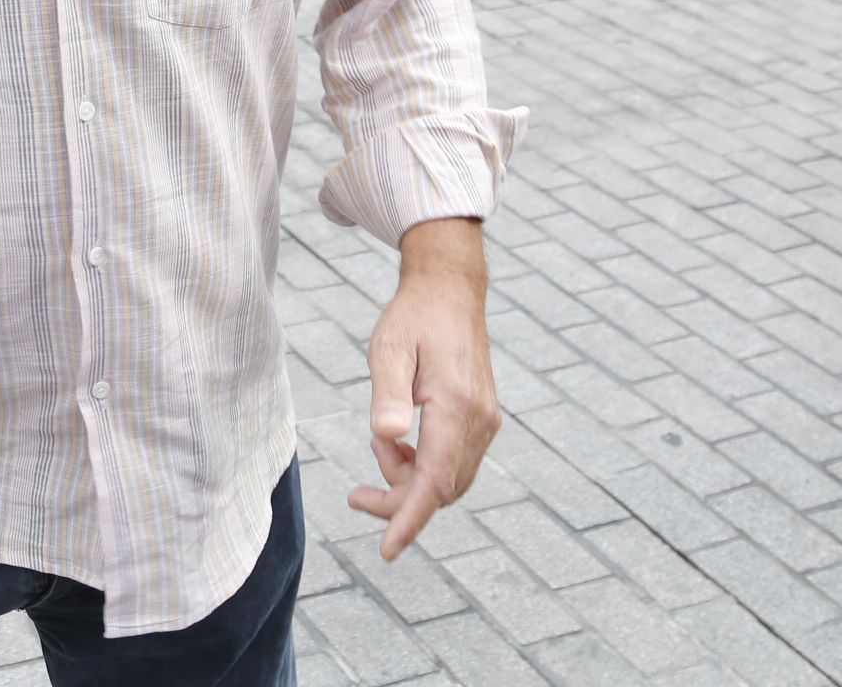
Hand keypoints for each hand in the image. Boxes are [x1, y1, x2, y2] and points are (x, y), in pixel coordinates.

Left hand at [352, 220, 498, 561]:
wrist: (450, 290)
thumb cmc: (413, 318)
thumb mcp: (387, 349)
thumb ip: (387, 395)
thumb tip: (385, 436)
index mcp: (455, 407)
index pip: (434, 482)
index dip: (409, 519)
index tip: (388, 550)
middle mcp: (479, 421)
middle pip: (441, 489)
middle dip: (400, 502)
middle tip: (355, 494)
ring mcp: (486, 421)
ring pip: (450, 481)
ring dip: (411, 480)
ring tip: (380, 444)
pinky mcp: (483, 418)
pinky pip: (455, 462)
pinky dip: (425, 466)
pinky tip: (400, 442)